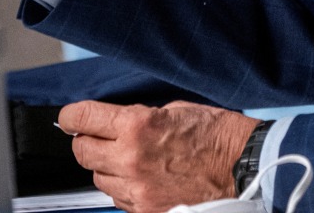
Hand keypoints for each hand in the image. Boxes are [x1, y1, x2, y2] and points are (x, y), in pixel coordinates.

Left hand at [60, 100, 259, 212]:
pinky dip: (125, 189)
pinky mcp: (146, 211)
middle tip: (100, 137)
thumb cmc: (216, 135)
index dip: (72, 117)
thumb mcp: (173, 110)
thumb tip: (112, 123)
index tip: (71, 118)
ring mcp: (137, 190)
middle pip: (82, 153)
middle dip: (87, 142)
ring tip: (132, 160)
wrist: (243, 167)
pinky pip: (119, 200)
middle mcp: (131, 159)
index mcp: (137, 126)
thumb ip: (136, 118)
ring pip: (99, 179)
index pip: (83, 119)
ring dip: (108, 168)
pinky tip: (144, 178)